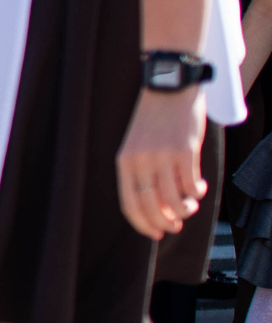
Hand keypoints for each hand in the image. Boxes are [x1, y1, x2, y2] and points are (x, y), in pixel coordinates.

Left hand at [118, 87, 207, 238]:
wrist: (168, 88)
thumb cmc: (154, 121)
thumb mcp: (137, 146)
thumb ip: (141, 172)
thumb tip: (157, 207)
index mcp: (124, 162)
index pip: (129, 204)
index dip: (142, 224)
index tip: (155, 234)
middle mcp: (141, 161)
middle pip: (151, 206)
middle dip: (165, 223)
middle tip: (175, 226)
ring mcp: (163, 156)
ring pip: (174, 200)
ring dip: (185, 210)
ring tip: (190, 207)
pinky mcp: (185, 150)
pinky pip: (192, 184)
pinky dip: (197, 193)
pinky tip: (198, 188)